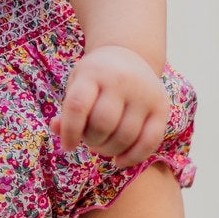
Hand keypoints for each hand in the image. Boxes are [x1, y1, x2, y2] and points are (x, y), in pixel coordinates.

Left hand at [48, 45, 171, 167]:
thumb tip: (56, 129)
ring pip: (125, 136)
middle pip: (103, 124)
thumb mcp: (77, 85)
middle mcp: (121, 80)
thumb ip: (67, 110)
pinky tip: (119, 161)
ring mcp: (145, 93)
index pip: (78, 106)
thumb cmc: (96, 78)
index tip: (68, 146)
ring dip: (109, 150)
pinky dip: (133, 157)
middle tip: (89, 140)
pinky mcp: (162, 107)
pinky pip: (150, 141)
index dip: (70, 131)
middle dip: (92, 141)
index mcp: (94, 73)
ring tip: (102, 146)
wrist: (130, 55)